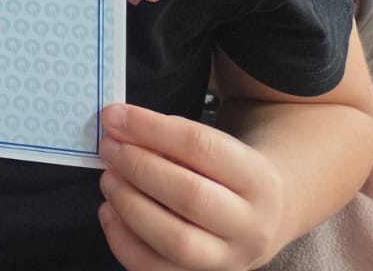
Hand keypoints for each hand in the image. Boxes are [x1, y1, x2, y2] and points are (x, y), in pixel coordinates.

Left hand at [97, 103, 285, 269]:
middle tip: (109, 148)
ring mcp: (229, 260)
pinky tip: (109, 210)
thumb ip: (169, 135)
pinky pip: (154, 269)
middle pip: (191, 196)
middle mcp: (252, 226)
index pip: (202, 147)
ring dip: (129, 204)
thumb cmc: (226, 174)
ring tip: (109, 178)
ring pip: (176, 240)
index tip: (114, 117)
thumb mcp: (217, 146)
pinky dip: (122, 240)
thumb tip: (116, 124)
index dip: (150, 128)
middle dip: (139, 167)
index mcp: (259, 180)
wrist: (263, 218)